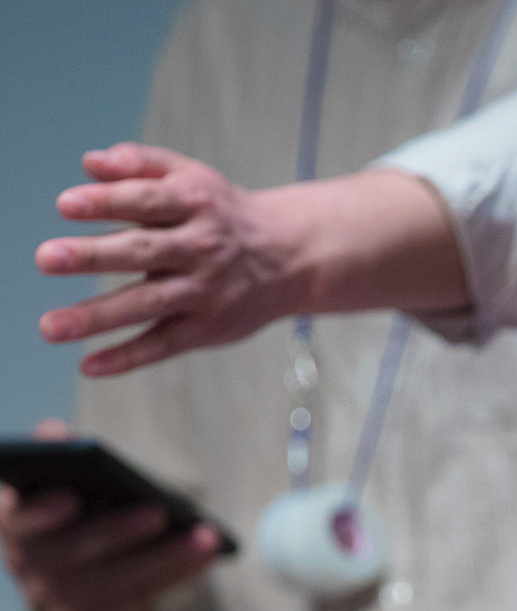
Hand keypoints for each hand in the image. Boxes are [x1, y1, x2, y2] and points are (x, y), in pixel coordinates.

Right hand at [0, 419, 219, 610]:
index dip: (41, 510)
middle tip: (155, 511)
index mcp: (15, 520)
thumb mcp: (59, 487)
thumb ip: (59, 460)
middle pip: (71, 552)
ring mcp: (56, 595)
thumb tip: (54, 432)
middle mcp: (27, 561)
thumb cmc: (70, 517)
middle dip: (115, 531)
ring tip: (204, 536)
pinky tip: (207, 554)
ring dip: (164, 557)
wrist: (66, 582)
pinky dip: (176, 572)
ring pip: (113, 580)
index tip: (70, 498)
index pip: (18, 518)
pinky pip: (139, 595)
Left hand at [36, 144, 303, 375]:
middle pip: (143, 251)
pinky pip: (165, 344)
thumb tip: (90, 164)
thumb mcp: (191, 177)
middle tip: (48, 258)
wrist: (292, 256)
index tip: (66, 205)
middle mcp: (202, 248)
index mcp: (195, 204)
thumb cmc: (224, 213)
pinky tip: (89, 364)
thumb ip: (140, 164)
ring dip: (99, 316)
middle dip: (94, 255)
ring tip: (50, 326)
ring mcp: (205, 292)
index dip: (107, 201)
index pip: (146, 201)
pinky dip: (128, 356)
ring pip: (148, 303)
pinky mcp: (208, 328)